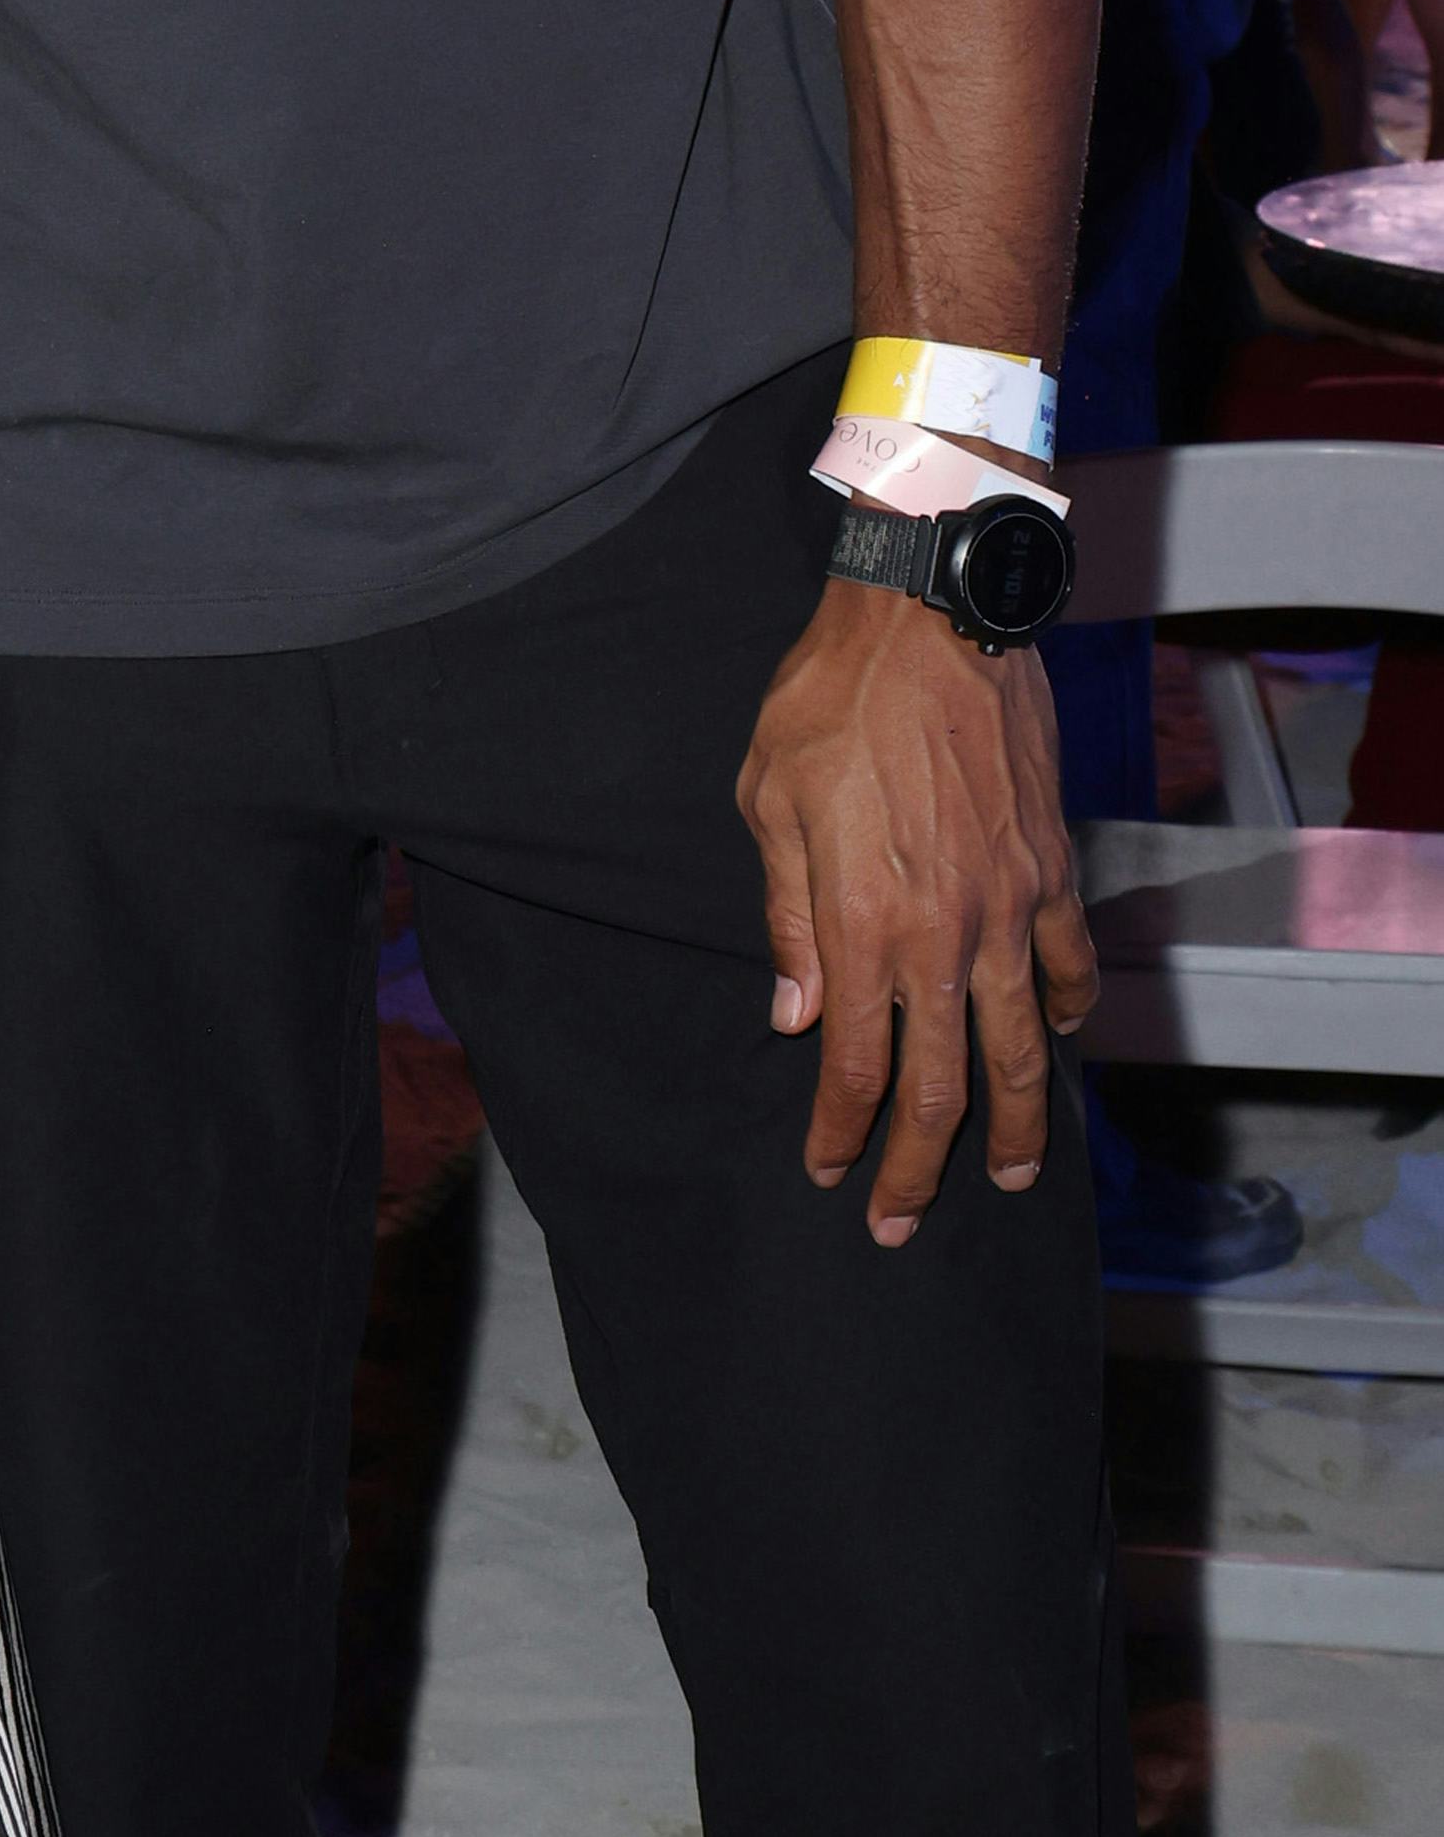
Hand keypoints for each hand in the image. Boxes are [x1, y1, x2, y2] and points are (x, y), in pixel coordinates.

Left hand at [736, 576, 1095, 1242]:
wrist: (932, 617)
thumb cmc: (831, 697)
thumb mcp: (769, 799)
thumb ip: (787, 917)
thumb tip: (793, 1014)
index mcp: (862, 923)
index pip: (852, 1066)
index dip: (840, 1132)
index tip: (827, 1169)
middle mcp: (944, 933)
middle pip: (942, 1087)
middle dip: (918, 1167)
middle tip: (899, 1219)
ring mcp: (1009, 907)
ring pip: (1021, 1050)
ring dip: (1014, 1124)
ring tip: (1008, 1175)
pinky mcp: (1050, 869)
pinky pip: (1067, 965)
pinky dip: (1063, 1013)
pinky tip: (1053, 1037)